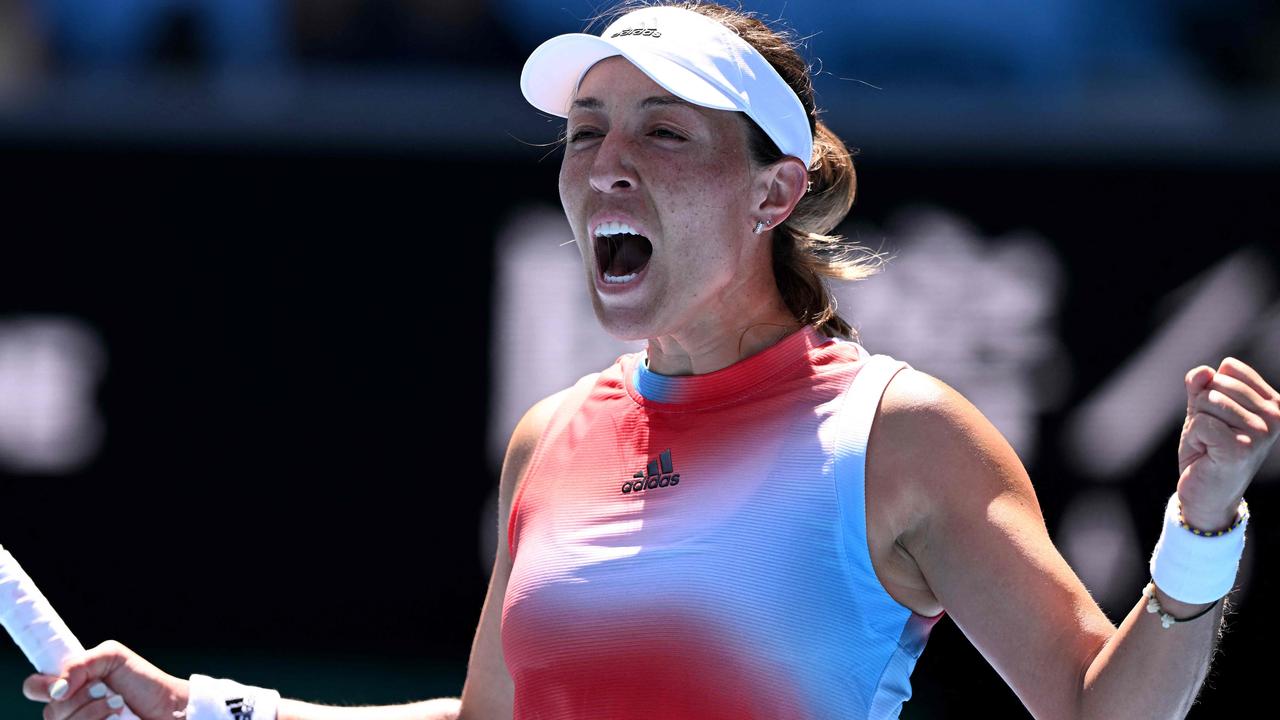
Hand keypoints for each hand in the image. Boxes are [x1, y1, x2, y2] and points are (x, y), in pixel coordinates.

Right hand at [21, 640, 187, 719]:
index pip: (33, 687)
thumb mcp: (113, 657)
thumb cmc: (143, 682)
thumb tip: (57, 689)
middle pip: (50, 712)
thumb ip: (80, 663)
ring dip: (94, 713)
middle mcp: (68, 710)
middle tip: (106, 690)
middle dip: (81, 699)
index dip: (43, 687)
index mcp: (68, 686)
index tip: (65, 686)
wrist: (170, 707)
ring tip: (119, 705)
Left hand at [1178, 357, 1279, 529]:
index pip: (1230, 368)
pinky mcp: (1242, 447)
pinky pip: (1201, 422)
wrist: (1206, 494)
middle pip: (1216, 383)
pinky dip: (1193, 437)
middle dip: (1201, 408)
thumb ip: (1200, 385)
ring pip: (1207, 400)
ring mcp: (1261, 432)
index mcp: (1273, 403)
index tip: (1219, 417)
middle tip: (1211, 435)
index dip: (1210, 389)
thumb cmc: (1207, 449)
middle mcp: (1275, 416)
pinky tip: (1206, 454)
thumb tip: (1204, 371)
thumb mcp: (1202, 410)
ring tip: (1209, 444)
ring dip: (1197, 424)